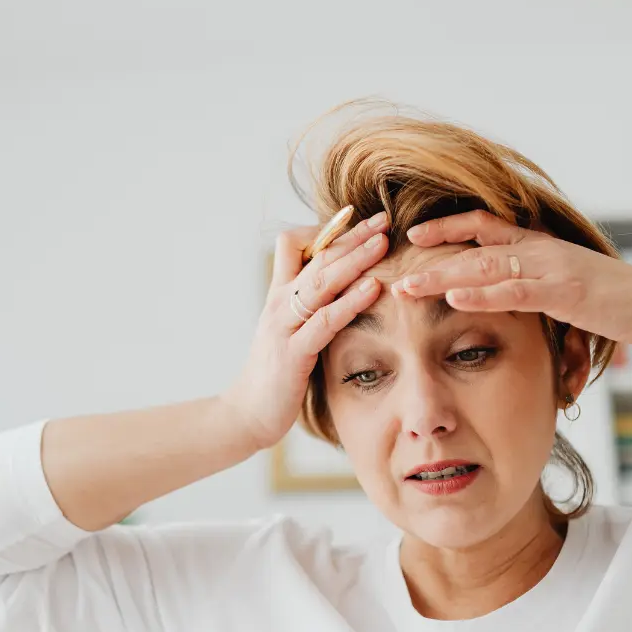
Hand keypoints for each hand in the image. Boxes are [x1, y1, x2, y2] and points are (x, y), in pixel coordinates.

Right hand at [222, 212, 390, 450]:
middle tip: (384, 218)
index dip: (327, 231)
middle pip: (317, 257)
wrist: (247, 413)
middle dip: (352, 235)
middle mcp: (279, 304)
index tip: (359, 219)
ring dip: (354, 259)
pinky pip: (325, 321)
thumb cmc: (274, 375)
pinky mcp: (293, 353)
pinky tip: (373, 289)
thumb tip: (340, 290)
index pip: (295, 245)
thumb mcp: (289, 332)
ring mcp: (283, 327)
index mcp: (279, 296)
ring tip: (383, 242)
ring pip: (321, 282)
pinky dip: (350, 302)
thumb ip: (309, 309)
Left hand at [397, 210, 631, 346]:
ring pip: (485, 267)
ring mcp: (551, 268)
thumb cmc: (610, 298)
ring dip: (443, 277)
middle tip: (392, 269)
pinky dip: (483, 295)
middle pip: (473, 246)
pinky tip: (455, 298)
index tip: (412, 233)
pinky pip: (516, 291)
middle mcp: (538, 250)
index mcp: (536, 244)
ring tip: (408, 286)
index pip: (482, 226)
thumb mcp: (561, 283)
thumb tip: (497, 287)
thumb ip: (529, 280)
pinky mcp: (564, 292)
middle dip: (430, 256)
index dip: (446, 227)